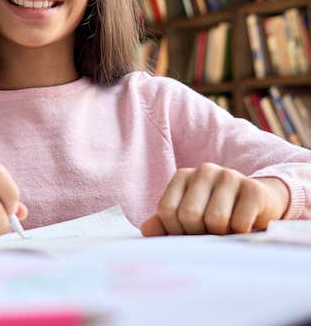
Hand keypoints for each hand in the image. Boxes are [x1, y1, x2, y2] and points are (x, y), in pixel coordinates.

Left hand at [141, 163, 288, 236]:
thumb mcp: (188, 218)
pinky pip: (240, 223)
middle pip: (189, 215)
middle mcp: (204, 170)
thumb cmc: (217, 214)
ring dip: (221, 235)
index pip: (166, 210)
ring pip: (215, 220)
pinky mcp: (253, 189)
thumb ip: (165, 223)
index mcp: (183, 176)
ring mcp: (230, 176)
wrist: (260, 206)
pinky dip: (240, 234)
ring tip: (227, 231)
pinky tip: (244, 228)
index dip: (176, 232)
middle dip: (199, 234)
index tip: (188, 234)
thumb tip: (146, 230)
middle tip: (210, 235)